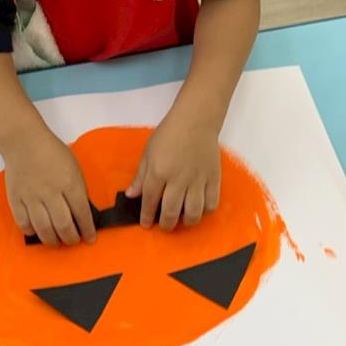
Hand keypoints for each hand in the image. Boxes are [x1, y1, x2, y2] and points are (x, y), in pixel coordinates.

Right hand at [2, 127, 95, 246]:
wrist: (24, 142)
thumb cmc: (53, 152)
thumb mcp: (74, 167)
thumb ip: (78, 190)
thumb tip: (82, 213)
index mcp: (69, 183)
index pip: (82, 213)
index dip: (88, 230)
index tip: (90, 238)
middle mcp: (51, 193)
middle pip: (63, 225)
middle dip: (71, 238)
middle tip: (73, 241)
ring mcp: (31, 197)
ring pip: (43, 228)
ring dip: (52, 240)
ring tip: (56, 242)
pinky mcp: (16, 199)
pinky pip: (23, 223)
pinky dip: (31, 231)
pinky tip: (37, 231)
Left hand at [126, 112, 221, 229]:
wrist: (196, 120)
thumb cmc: (169, 134)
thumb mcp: (148, 152)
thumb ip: (141, 176)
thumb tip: (131, 195)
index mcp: (159, 172)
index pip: (150, 201)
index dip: (146, 216)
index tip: (146, 223)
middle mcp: (178, 179)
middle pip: (171, 212)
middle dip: (166, 224)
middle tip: (164, 225)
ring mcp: (198, 180)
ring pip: (193, 212)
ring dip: (186, 221)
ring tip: (182, 220)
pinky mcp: (213, 178)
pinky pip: (211, 203)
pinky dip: (205, 211)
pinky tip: (199, 208)